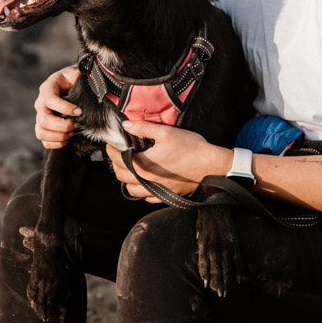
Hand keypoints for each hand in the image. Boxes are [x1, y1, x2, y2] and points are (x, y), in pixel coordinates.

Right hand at [34, 65, 81, 148]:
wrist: (69, 85)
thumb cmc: (73, 79)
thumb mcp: (76, 72)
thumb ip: (79, 74)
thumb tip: (90, 76)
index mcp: (47, 88)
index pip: (50, 99)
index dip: (64, 108)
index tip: (80, 111)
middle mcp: (40, 103)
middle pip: (44, 120)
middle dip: (63, 125)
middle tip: (78, 124)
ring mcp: (40, 117)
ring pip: (41, 133)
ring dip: (60, 136)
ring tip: (74, 131)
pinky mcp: (43, 128)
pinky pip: (44, 141)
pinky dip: (57, 143)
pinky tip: (69, 138)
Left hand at [105, 121, 230, 203]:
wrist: (210, 165)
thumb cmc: (191, 148)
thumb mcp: (166, 132)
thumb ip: (143, 128)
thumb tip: (126, 125)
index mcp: (144, 165)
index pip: (118, 160)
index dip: (111, 151)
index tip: (110, 144)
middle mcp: (148, 181)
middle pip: (121, 176)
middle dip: (116, 164)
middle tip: (117, 154)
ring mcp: (157, 190)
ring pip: (131, 190)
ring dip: (126, 179)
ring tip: (129, 168)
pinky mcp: (167, 195)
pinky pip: (146, 197)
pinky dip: (141, 190)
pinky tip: (145, 181)